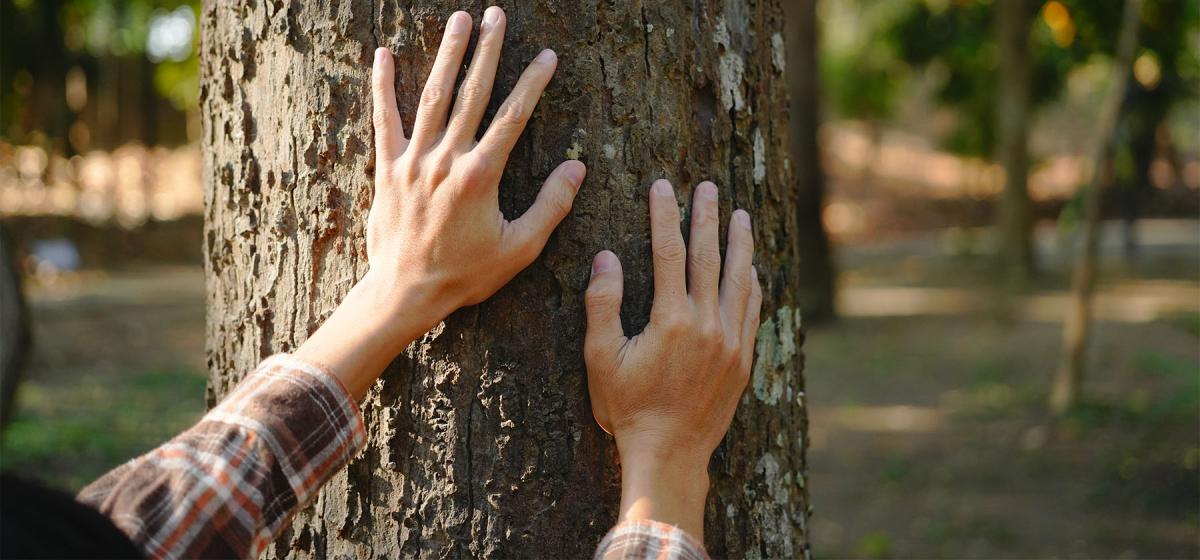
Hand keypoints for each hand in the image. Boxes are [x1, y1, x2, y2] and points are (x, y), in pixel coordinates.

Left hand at [297, 8, 583, 398]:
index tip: (547, 56)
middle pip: (472, 93)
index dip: (533, 83)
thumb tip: (577, 168)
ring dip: (447, 55)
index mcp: (482, 175)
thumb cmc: (466, 274)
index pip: (513, 117)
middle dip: (487, 51)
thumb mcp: (519, 248)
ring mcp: (414, 160)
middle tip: (496, 16)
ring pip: (433, 96)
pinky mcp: (387, 168)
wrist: (405, 292)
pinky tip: (383, 54)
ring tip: (459, 20)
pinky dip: (383, 86)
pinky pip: (385, 119)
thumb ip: (551, 206)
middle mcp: (447, 159)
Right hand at [583, 179, 762, 539]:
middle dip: (707, 218)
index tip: (663, 187)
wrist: (670, 453)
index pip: (668, 253)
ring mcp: (730, 342)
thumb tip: (606, 257)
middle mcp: (707, 324)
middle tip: (709, 187)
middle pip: (709, 257)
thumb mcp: (600, 358)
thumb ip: (602, 304)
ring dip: (739, 244)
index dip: (665, 216)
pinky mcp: (743, 359)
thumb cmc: (628, 409)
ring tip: (740, 216)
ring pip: (739, 279)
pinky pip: (752, 309)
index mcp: (671, 320)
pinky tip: (751, 267)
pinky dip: (752, 282)